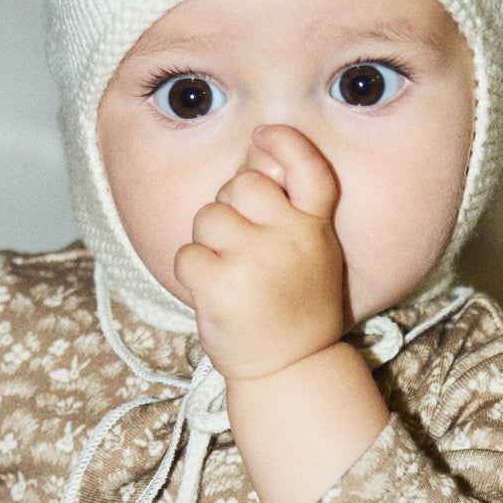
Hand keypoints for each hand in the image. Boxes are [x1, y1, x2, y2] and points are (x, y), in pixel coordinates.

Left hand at [173, 125, 346, 381]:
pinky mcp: (221, 286)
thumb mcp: (314, 254)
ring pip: (207, 218)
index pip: (309, 169)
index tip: (263, 134)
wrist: (290, 369)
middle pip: (239, 185)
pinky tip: (213, 294)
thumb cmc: (293, 308)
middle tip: (239, 246)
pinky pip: (186, 254)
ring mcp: (255, 261)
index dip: (285, 143)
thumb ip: (293, 210)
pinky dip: (191, 273)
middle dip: (228, 207)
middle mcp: (290, 238)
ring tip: (229, 275)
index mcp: (316, 227)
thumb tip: (257, 152)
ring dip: (207, 243)